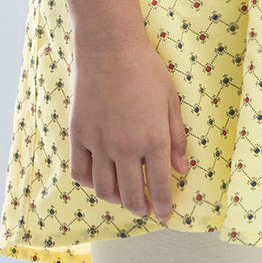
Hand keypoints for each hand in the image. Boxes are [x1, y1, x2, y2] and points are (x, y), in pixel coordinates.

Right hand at [68, 28, 189, 224]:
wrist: (110, 46)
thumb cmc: (146, 69)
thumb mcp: (171, 101)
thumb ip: (177, 138)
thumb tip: (182, 170)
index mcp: (153, 139)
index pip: (159, 188)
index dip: (162, 207)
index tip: (164, 216)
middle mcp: (125, 147)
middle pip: (131, 196)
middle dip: (141, 208)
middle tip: (145, 208)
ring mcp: (99, 143)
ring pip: (105, 190)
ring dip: (116, 200)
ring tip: (124, 195)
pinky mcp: (79, 135)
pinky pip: (81, 173)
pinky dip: (91, 183)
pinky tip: (100, 179)